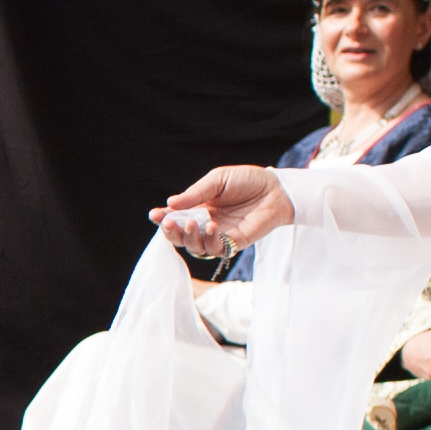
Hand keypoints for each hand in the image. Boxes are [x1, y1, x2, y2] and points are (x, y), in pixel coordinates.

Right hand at [152, 166, 290, 257]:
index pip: (176, 216)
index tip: (154, 215)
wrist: (276, 189)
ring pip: (195, 247)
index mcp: (200, 207)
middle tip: (169, 223)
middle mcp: (206, 223)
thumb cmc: (247, 181)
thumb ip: (196, 193)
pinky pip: (216, 249)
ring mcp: (219, 235)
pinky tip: (211, 227)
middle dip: (171, 232)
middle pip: (181, 237)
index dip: (163, 218)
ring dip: (188, 238)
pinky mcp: (234, 243)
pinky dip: (209, 241)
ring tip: (189, 223)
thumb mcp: (218, 180)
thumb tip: (171, 203)